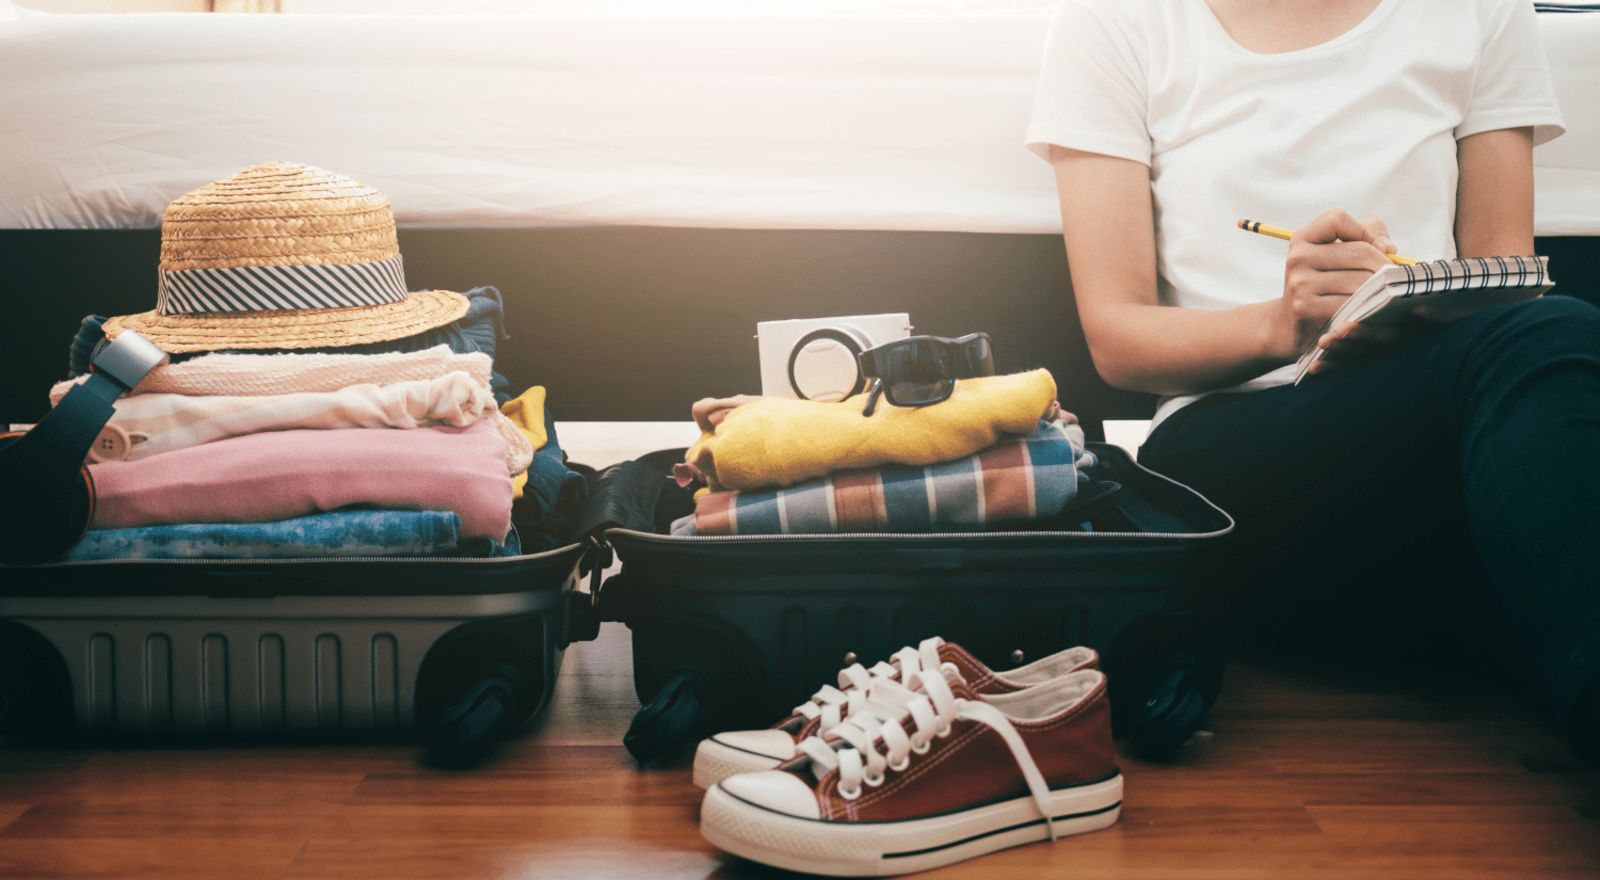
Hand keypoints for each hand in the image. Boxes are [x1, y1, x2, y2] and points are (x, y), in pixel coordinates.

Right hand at [1276, 208, 1399, 372]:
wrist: (1293, 324)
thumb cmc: (1324, 283)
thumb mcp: (1338, 253)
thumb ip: (1367, 235)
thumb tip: (1387, 248)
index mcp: (1303, 238)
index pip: (1337, 219)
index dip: (1363, 232)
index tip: (1372, 248)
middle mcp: (1298, 257)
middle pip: (1359, 252)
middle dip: (1383, 265)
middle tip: (1392, 278)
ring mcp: (1300, 283)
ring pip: (1361, 280)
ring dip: (1379, 288)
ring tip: (1381, 293)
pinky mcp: (1307, 307)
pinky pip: (1353, 302)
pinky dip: (1367, 306)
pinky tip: (1368, 309)